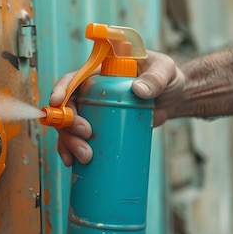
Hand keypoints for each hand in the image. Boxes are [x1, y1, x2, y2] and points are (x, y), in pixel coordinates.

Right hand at [49, 50, 184, 165]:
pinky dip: (72, 152)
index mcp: (99, 72)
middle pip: (68, 107)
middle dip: (69, 124)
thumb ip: (156, 77)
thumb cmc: (166, 77)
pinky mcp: (99, 129)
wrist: (173, 98)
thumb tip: (139, 90)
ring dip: (70, 142)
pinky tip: (73, 163)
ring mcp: (93, 111)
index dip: (62, 90)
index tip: (58, 103)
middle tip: (86, 136)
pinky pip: (79, 140)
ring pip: (69, 128)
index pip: (73, 78)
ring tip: (85, 156)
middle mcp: (90, 91)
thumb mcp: (164, 70)